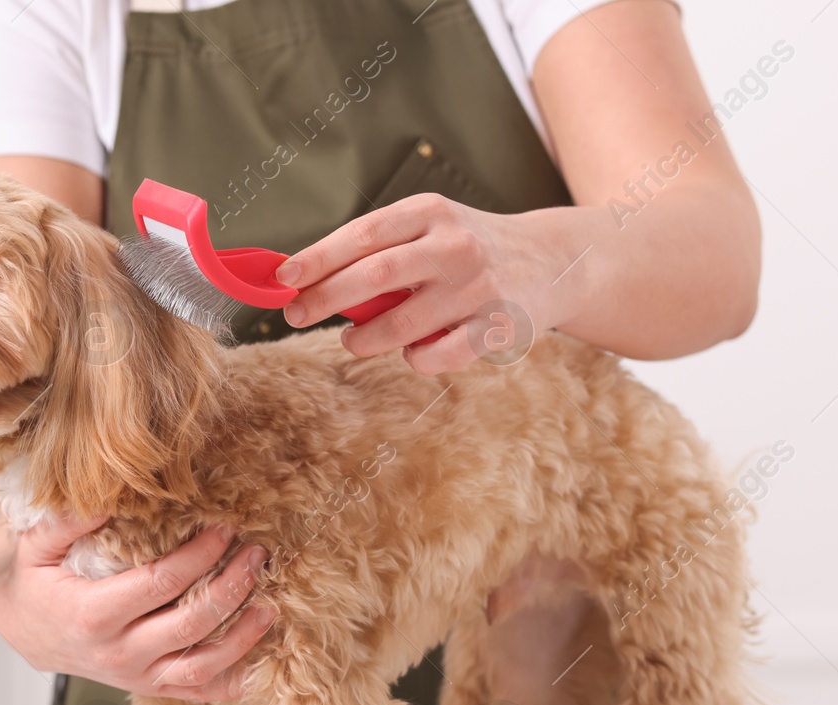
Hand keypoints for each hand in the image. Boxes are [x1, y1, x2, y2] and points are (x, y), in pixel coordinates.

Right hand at [0, 512, 274, 701]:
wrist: (24, 629)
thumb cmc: (36, 581)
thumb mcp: (37, 546)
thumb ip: (68, 521)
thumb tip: (109, 496)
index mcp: (93, 615)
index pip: (160, 584)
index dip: (198, 556)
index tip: (225, 529)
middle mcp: (118, 654)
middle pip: (189, 624)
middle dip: (230, 587)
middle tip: (256, 554)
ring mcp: (136, 676)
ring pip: (201, 667)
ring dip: (242, 638)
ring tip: (270, 605)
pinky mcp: (150, 687)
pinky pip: (200, 692)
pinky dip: (234, 681)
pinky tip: (261, 658)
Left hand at [275, 193, 577, 374]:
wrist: (553, 260)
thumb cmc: (470, 248)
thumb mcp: (431, 228)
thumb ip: (381, 251)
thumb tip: (310, 283)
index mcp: (431, 213)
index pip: (363, 234)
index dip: (318, 257)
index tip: (284, 278)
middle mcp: (454, 246)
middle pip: (374, 276)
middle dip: (326, 299)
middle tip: (297, 315)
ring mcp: (476, 287)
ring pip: (400, 324)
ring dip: (364, 339)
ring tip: (353, 340)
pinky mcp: (495, 328)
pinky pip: (436, 356)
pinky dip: (414, 359)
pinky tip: (411, 350)